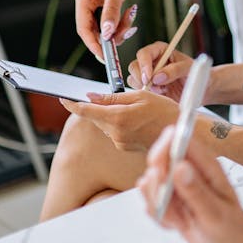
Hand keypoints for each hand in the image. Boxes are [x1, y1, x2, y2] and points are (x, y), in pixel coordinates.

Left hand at [60, 89, 178, 151]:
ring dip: (109, 114)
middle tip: (111, 97)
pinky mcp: (124, 146)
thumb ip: (113, 97)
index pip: (86, 111)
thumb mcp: (139, 95)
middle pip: (95, 117)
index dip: (72, 104)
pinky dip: (117, 122)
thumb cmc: (164, 110)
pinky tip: (134, 118)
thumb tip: (91, 96)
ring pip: (104, 124)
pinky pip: (113, 131)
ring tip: (131, 108)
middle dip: (97, 107)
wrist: (179, 132)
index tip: (63, 98)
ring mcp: (119, 141)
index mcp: (118, 118)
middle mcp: (115, 133)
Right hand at [74, 0, 144, 57]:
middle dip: (110, 36)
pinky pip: (113, 19)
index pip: (84, 29)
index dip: (93, 45)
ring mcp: (98, 2)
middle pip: (94, 30)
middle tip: (126, 35)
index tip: (105, 57)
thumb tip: (105, 34)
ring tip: (131, 16)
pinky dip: (123, 20)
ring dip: (119, 28)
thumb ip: (111, 11)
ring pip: (105, 26)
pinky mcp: (108, 1)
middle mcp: (88, 2)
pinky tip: (132, 11)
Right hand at [126, 42, 194, 100]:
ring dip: (146, 87)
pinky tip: (162, 93)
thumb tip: (157, 76)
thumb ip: (175, 70)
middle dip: (142, 78)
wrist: (198, 89)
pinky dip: (147, 94)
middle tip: (154, 86)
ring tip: (164, 89)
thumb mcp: (189, 69)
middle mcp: (151, 61)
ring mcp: (147, 74)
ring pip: (133, 79)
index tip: (150, 77)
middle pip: (134, 66)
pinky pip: (138, 90)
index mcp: (160, 50)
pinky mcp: (146, 87)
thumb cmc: (194, 74)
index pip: (144, 53)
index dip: (144, 65)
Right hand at [138, 130, 242, 242]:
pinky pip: (153, 206)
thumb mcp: (215, 213)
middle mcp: (189, 169)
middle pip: (158, 159)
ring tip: (183, 220)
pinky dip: (162, 219)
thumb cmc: (232, 227)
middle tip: (171, 204)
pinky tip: (180, 225)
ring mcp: (178, 184)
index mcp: (205, 163)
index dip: (164, 148)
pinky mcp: (170, 200)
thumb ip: (196, 191)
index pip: (178, 138)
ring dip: (161, 207)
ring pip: (151, 185)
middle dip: (157, 184)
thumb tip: (178, 166)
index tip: (159, 169)